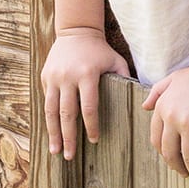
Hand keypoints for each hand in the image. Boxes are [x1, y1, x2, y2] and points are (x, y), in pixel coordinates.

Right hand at [41, 28, 129, 159]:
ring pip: (51, 111)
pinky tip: (51, 132)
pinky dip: (48, 118)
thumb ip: (126, 78)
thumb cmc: (100, 50)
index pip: (88, 107)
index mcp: (87, 74)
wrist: (75, 31)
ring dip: (53, 133)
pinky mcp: (45, 77)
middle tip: (69, 156)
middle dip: (68, 137)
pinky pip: (47, 101)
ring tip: (55, 151)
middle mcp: (68, 77)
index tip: (94, 140)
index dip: (91, 125)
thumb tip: (142, 100)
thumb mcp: (115, 60)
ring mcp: (54, 77)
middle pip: (67, 113)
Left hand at [142, 67, 188, 187]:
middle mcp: (173, 116)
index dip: (165, 155)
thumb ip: (157, 92)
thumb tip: (144, 107)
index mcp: (162, 107)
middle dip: (178, 168)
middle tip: (186, 176)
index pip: (157, 140)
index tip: (173, 162)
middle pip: (171, 152)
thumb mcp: (172, 79)